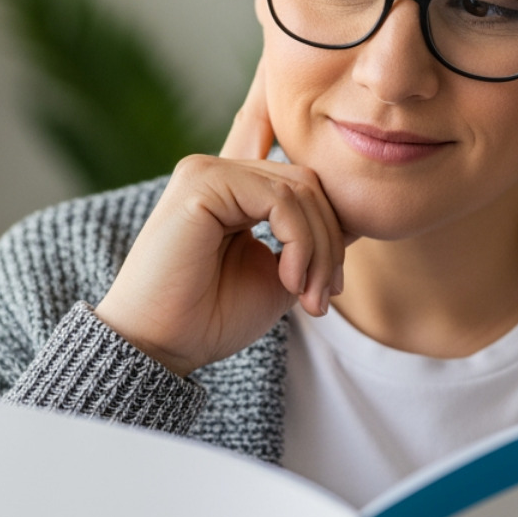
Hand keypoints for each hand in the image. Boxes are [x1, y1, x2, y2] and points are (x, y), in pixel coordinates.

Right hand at [93, 59, 349, 374]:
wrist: (160, 346)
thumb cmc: (212, 317)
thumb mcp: (282, 275)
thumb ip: (311, 242)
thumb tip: (357, 216)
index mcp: (235, 189)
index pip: (301, 178)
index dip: (332, 220)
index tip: (332, 283)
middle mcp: (220, 171)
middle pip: (309, 184)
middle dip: (331, 243)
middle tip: (324, 297)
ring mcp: (208, 171)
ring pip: (300, 190)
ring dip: (319, 249)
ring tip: (310, 298)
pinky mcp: (202, 181)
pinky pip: (280, 199)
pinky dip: (300, 242)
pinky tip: (289, 280)